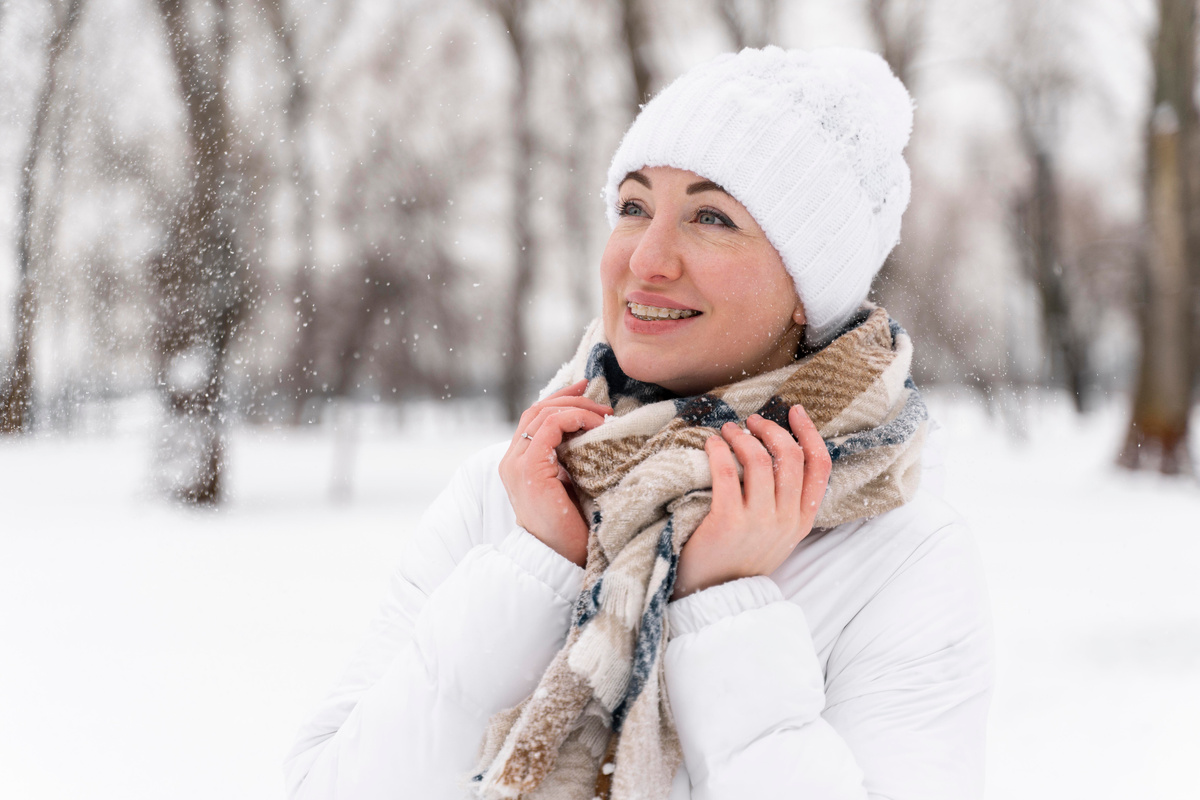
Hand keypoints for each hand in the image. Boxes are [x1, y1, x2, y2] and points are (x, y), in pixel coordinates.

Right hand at [499, 380, 611, 566]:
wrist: (560, 561)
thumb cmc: (571, 529)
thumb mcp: (570, 485)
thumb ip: (570, 460)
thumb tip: (595, 432)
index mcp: (519, 463)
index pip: (535, 417)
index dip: (561, 399)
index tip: (588, 390)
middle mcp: (511, 460)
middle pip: (538, 409)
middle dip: (571, 398)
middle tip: (602, 401)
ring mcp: (517, 465)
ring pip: (543, 413)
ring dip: (577, 407)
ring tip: (605, 415)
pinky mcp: (529, 470)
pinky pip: (550, 427)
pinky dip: (574, 418)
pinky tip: (596, 426)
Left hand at [672, 405, 831, 599]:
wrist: (716, 597)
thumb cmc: (740, 558)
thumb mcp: (777, 534)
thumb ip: (785, 500)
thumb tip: (778, 451)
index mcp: (802, 520)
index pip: (820, 465)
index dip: (809, 432)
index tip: (794, 411)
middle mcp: (785, 520)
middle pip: (790, 456)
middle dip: (771, 429)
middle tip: (751, 421)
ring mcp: (758, 522)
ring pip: (759, 460)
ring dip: (742, 436)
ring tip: (728, 431)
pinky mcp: (727, 523)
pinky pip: (726, 473)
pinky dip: (719, 451)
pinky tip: (711, 445)